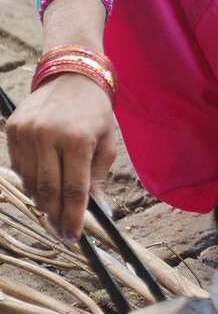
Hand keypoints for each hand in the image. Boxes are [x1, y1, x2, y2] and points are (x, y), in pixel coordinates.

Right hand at [7, 73, 116, 240]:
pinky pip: (19, 166)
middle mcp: (49, 135)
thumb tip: (103, 212)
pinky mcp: (14, 128)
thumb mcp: (107, 142)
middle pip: (49, 190)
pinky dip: (30, 179)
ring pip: (31, 182)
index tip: (73, 236)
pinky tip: (42, 180)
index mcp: (78, 138)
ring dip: (42, 199)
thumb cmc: (95, 113)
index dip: (73, 217)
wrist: (73, 76)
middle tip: (62, 231)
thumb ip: (100, 178)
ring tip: (53, 206)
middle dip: (56, 215)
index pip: (74, 190)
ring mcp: (28, 131)